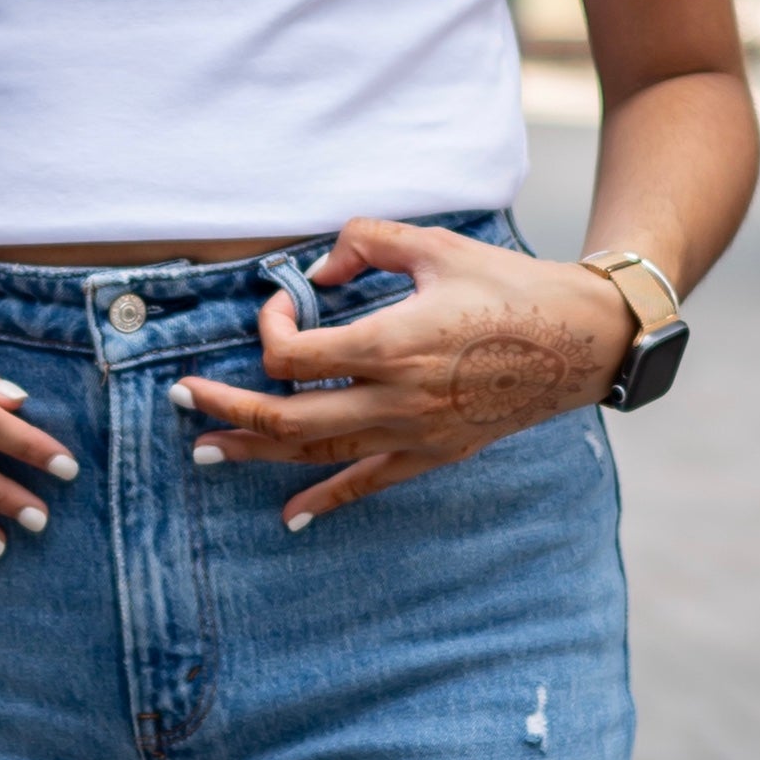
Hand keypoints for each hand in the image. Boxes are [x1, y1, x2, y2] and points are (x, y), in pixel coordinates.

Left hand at [170, 219, 642, 526]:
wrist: (578, 341)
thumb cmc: (507, 287)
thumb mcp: (433, 245)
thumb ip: (363, 241)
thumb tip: (314, 272)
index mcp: (389, 342)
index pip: (293, 355)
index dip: (269, 330)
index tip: (281, 305)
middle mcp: (393, 398)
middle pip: (286, 416)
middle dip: (226, 407)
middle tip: (180, 399)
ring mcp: (412, 434)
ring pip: (315, 454)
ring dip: (254, 452)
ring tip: (206, 451)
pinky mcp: (432, 453)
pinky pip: (368, 485)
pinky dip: (324, 503)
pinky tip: (290, 518)